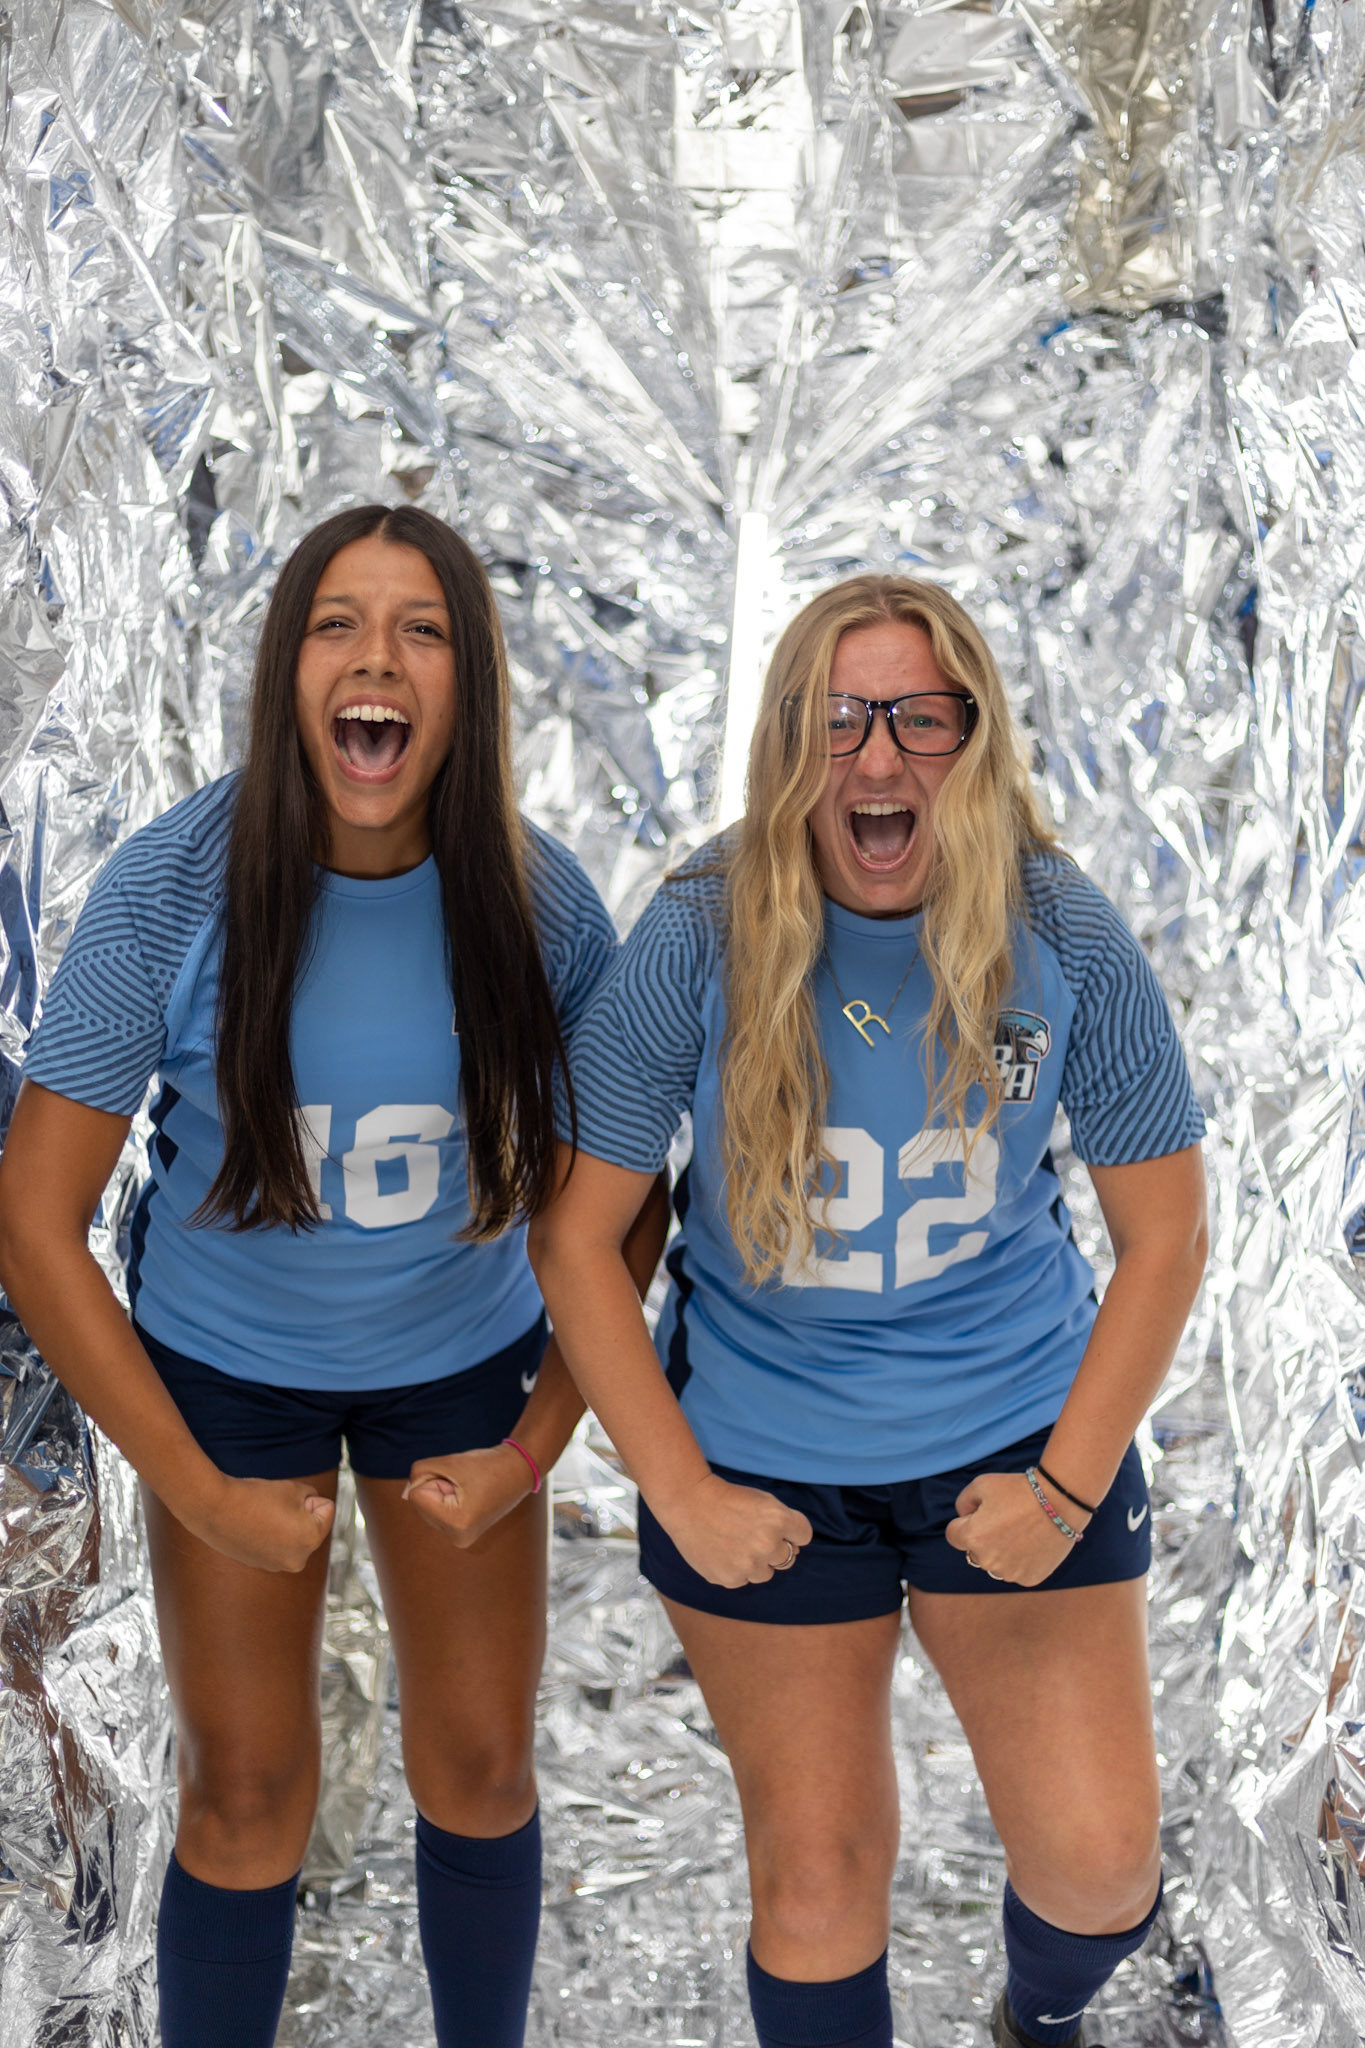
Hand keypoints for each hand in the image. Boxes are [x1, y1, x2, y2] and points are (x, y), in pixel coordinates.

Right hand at [191, 1474, 334, 1572]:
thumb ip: (313, 1498)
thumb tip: (312, 1509)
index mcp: (310, 1540)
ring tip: (262, 1518)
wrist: (214, 1509)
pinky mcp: (260, 1565)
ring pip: (293, 1536)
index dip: (309, 1498)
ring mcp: (277, 1566)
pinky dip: (270, 1535)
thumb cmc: (256, 1497)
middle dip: (301, 1515)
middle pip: (312, 1527)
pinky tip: (252, 1527)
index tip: (288, 1498)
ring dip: (286, 1526)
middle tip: (275, 1508)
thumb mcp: (294, 1488)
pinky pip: (276, 1544)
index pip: (327, 1510)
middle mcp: (297, 1560)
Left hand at [403, 1444, 534, 1547]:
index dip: (434, 1478)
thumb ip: (419, 1473)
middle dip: (438, 1487)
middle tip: (466, 1483)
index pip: (416, 1495)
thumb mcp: (448, 1462)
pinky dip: (447, 1500)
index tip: (460, 1479)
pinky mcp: (461, 1535)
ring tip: (469, 1489)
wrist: (518, 1471)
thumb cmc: (486, 1465)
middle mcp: (457, 1538)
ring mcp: (460, 1540)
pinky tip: (469, 1497)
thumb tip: (407, 1495)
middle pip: (420, 1504)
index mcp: (456, 1523)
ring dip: (442, 1493)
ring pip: (427, 1508)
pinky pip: (437, 1513)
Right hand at [654, 1470, 812, 1588]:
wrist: (690, 1503)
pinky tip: (723, 1552)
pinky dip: (736, 1570)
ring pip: (766, 1573)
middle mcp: (767, 1545)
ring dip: (757, 1562)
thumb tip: (793, 1548)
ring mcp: (748, 1565)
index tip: (779, 1528)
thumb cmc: (728, 1498)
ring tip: (736, 1544)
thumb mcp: (764, 1500)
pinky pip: (743, 1580)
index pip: (804, 1536)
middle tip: (753, 1536)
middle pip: (788, 1558)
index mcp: (779, 1520)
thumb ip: (784, 1523)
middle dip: (775, 1548)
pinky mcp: (730, 1579)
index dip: (792, 1531)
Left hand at [945, 1470, 1089, 1586]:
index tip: (980, 1514)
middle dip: (982, 1538)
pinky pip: (1016, 1572)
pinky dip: (1021, 1561)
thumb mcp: (981, 1484)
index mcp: (972, 1537)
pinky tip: (1032, 1544)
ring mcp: (1009, 1572)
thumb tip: (963, 1517)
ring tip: (1020, 1533)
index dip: (964, 1522)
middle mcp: (987, 1560)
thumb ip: (963, 1502)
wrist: (1059, 1502)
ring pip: (995, 1564)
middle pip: (974, 1551)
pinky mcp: (1029, 1579)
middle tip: (1004, 1522)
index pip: (953, 1535)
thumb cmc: (1019, 1490)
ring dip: (1000, 1553)